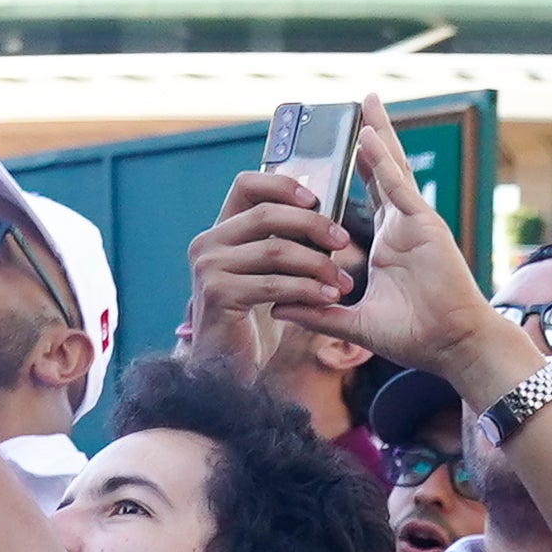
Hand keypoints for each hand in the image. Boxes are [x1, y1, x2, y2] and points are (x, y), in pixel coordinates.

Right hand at [179, 166, 362, 382]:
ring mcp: (209, 268)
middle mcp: (207, 243)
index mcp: (220, 230)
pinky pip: (273, 284)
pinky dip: (306, 290)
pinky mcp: (218, 294)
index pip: (246, 185)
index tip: (315, 199)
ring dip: (316, 264)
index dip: (282, 185)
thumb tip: (324, 217)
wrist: (226, 366)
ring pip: (274, 249)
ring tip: (342, 281)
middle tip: (344, 241)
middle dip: (312, 225)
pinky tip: (328, 298)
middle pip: (266, 213)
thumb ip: (282, 243)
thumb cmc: (253, 319)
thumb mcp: (267, 273)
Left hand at [334, 99, 524, 392]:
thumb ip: (317, 313)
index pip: (369, 195)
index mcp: (390, 243)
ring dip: (378, 135)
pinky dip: (383, 161)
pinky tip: (369, 137)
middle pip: (382, 171)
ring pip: (393, 169)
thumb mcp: (354, 322)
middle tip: (356, 106)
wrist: (452, 347)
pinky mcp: (426, 226)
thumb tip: (277, 308)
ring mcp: (415, 223)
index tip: (336, 149)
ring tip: (365, 103)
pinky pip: (399, 188)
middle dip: (370, 138)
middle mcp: (403, 226)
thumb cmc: (416, 337)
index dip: (354, 169)